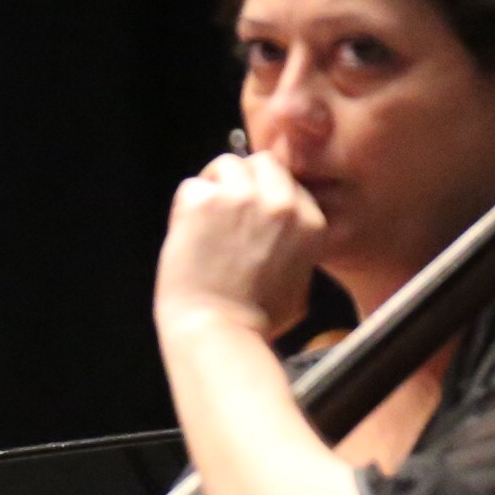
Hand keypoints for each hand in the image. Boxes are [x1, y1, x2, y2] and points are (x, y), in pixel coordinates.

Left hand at [154, 151, 325, 339]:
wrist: (218, 331)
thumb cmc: (256, 320)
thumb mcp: (300, 281)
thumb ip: (295, 244)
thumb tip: (280, 230)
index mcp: (310, 221)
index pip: (288, 181)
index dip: (265, 194)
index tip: (250, 215)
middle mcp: (281, 203)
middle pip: (261, 163)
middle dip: (242, 181)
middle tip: (224, 210)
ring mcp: (242, 198)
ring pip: (225, 165)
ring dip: (213, 187)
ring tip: (204, 221)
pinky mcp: (204, 202)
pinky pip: (191, 187)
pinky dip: (183, 209)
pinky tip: (187, 236)